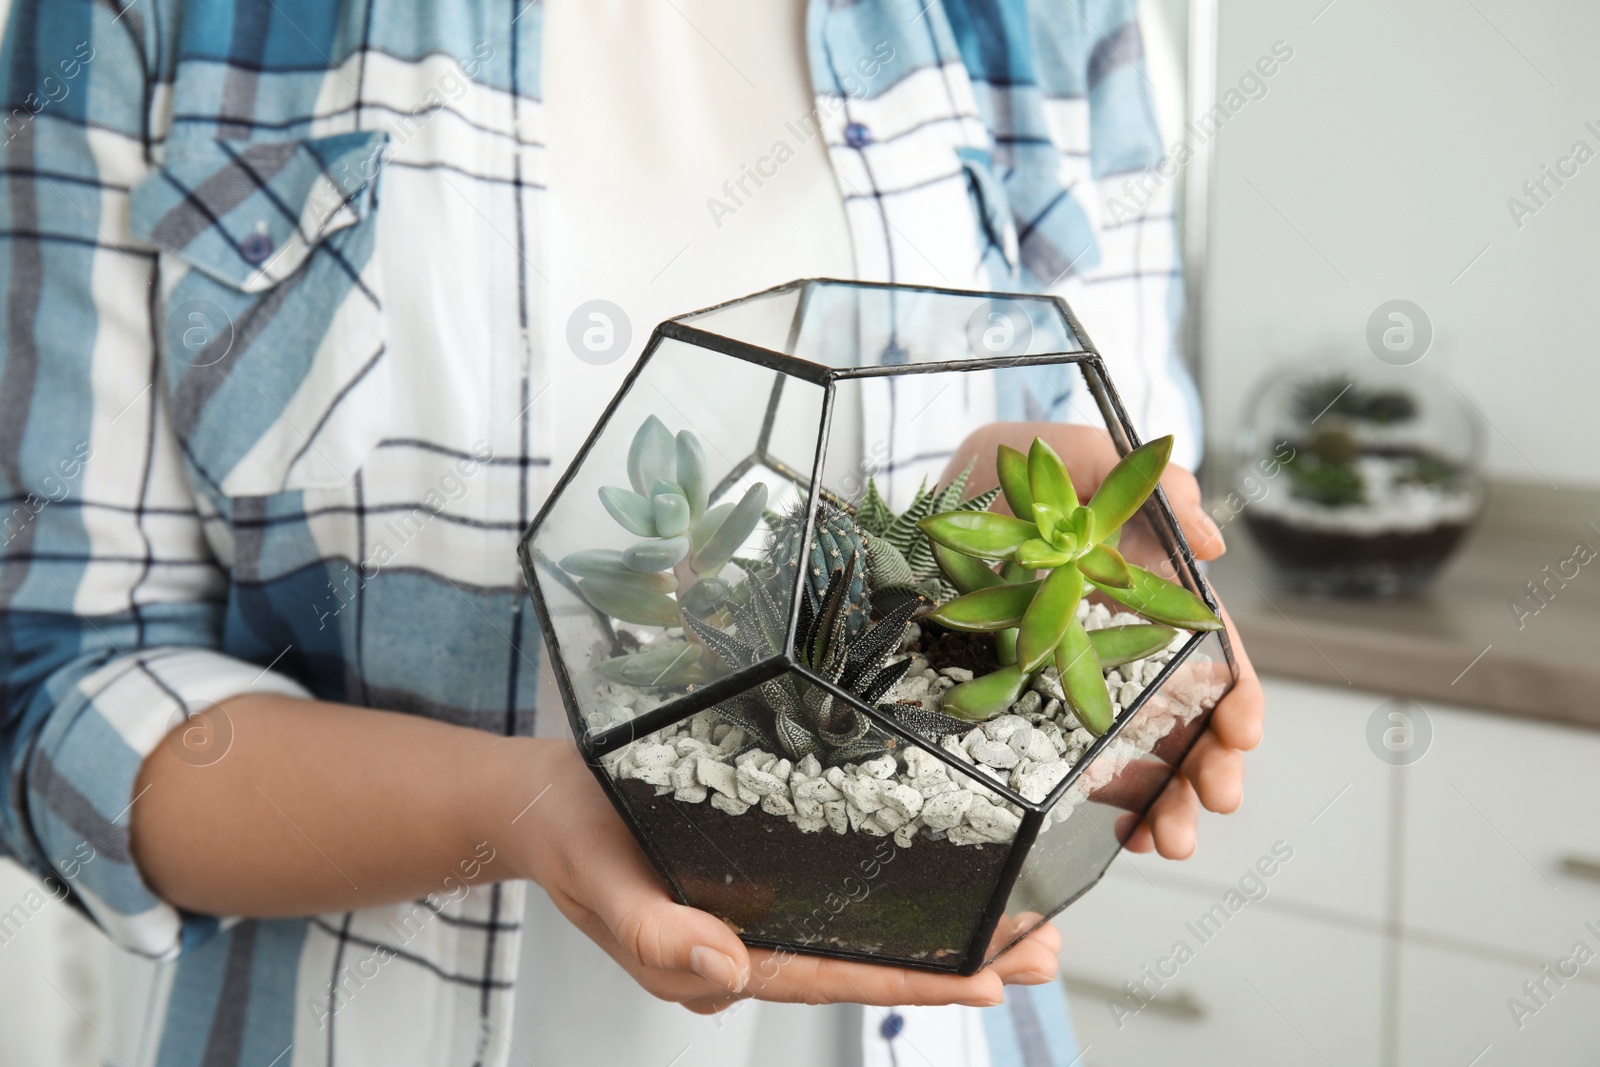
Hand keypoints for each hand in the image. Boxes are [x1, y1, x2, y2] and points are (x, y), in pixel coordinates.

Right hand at [511, 742, 1061, 1013]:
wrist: (543, 796)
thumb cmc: (570, 839)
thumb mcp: (599, 883)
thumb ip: (653, 935)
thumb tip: (726, 972)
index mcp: (721, 958)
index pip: (833, 975)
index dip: (914, 979)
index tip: (991, 980)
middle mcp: (753, 936)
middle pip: (867, 957)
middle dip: (959, 960)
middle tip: (1046, 951)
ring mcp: (760, 901)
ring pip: (863, 921)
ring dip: (945, 922)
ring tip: (1025, 923)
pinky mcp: (763, 857)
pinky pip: (838, 881)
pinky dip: (900, 879)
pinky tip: (943, 868)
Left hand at [941, 423, 1264, 860]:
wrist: (941, 498)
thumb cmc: (1016, 474)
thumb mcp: (1072, 457)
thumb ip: (1143, 484)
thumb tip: (1209, 540)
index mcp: (1153, 597)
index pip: (1213, 656)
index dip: (1237, 696)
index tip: (1241, 731)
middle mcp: (1129, 649)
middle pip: (1190, 720)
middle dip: (1210, 768)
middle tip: (1212, 800)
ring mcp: (1086, 685)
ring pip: (1146, 756)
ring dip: (1171, 804)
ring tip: (1168, 841)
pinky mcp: (1040, 711)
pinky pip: (1086, 769)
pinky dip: (1117, 808)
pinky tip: (1126, 837)